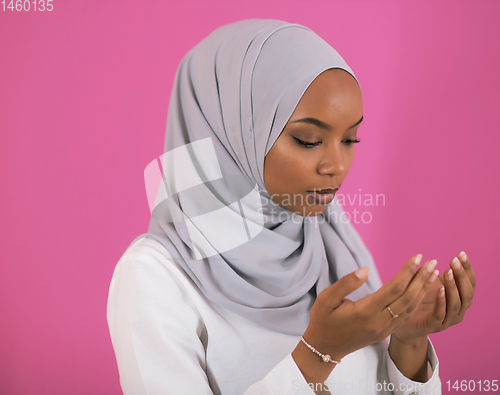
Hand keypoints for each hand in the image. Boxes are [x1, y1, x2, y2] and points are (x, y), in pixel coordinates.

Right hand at [301, 254, 438, 360]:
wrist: (324, 349)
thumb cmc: (322, 320)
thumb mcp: (325, 298)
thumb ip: (345, 283)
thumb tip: (365, 269)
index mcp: (365, 311)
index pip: (393, 288)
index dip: (407, 272)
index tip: (417, 257)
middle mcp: (379, 322)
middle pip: (407, 298)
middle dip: (421, 279)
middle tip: (432, 262)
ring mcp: (384, 329)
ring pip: (410, 308)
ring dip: (423, 290)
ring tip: (433, 274)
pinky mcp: (385, 332)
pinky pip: (406, 316)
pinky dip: (417, 302)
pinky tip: (422, 291)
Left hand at [392, 251, 475, 343]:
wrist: (404, 322)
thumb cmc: (420, 301)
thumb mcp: (429, 285)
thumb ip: (434, 275)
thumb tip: (432, 260)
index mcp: (460, 299)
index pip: (470, 283)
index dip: (467, 269)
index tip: (461, 254)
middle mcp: (458, 311)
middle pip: (467, 293)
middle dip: (461, 275)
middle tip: (453, 260)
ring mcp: (447, 320)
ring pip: (456, 304)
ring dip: (453, 286)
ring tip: (447, 272)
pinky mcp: (434, 325)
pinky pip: (441, 314)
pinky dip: (441, 301)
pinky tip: (439, 289)